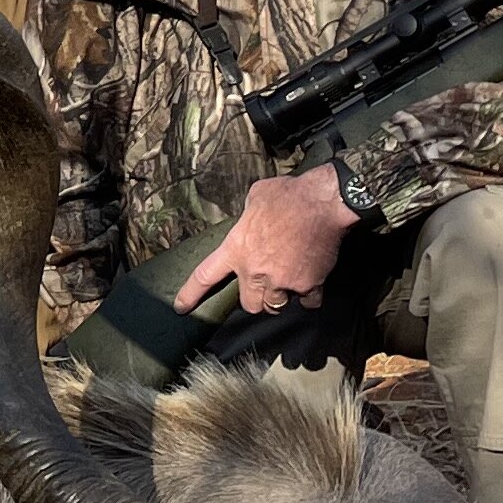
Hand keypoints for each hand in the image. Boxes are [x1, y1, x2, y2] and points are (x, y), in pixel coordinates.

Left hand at [174, 163, 355, 315]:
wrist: (322, 202)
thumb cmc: (288, 195)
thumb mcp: (255, 197)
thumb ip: (247, 216)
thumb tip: (251, 216)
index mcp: (237, 249)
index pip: (205, 276)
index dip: (191, 294)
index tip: (181, 307)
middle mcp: (256, 271)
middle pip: (249, 304)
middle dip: (255, 298)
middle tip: (262, 285)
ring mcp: (282, 281)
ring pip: (275, 306)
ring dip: (279, 298)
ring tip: (286, 282)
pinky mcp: (308, 285)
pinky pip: (308, 302)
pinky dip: (309, 295)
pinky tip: (311, 281)